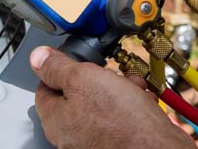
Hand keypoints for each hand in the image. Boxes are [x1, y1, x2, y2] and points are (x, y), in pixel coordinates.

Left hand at [30, 46, 194, 148]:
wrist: (159, 147)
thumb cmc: (122, 122)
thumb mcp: (83, 79)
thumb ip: (57, 67)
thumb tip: (38, 57)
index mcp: (56, 120)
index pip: (45, 86)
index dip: (60, 68)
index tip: (73, 59)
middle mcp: (73, 133)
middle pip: (77, 92)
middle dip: (98, 76)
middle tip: (108, 73)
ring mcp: (96, 138)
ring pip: (102, 100)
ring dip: (119, 87)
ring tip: (130, 86)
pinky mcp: (118, 140)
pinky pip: (120, 114)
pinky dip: (131, 103)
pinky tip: (141, 99)